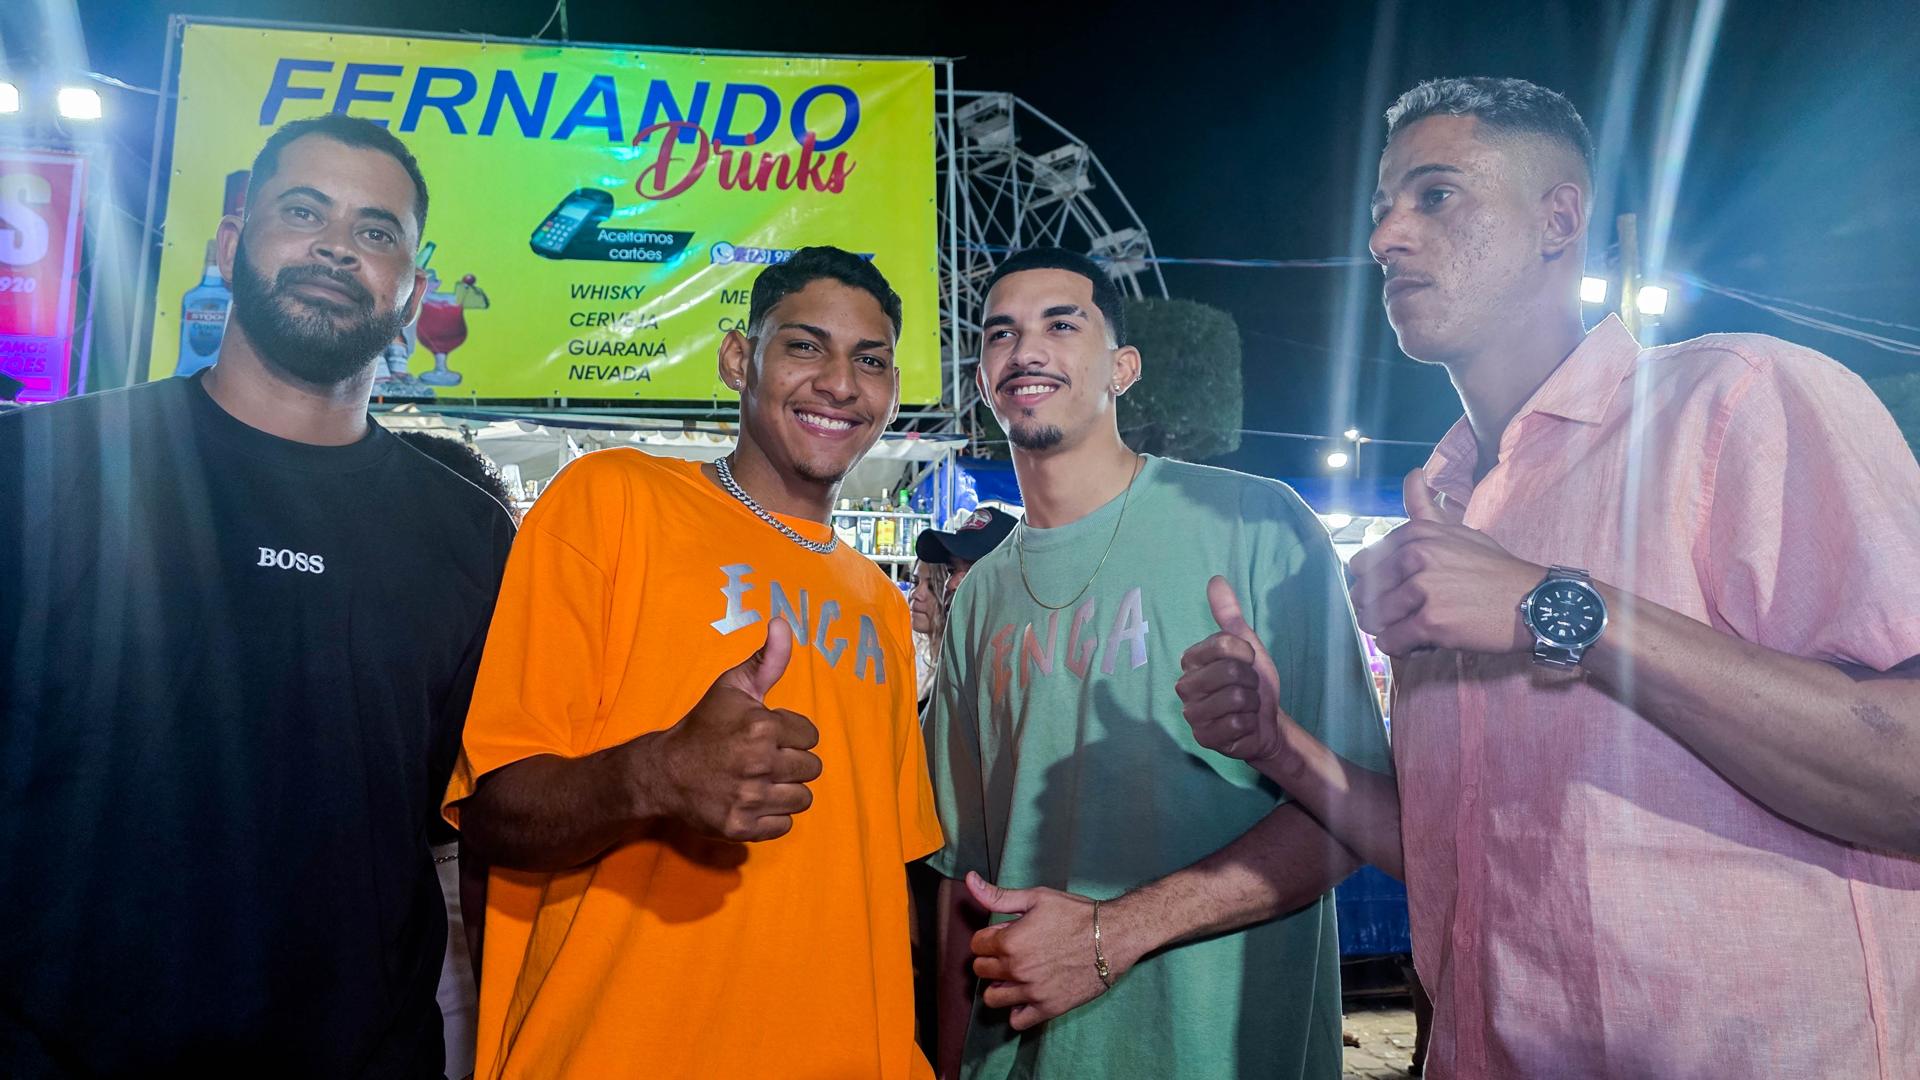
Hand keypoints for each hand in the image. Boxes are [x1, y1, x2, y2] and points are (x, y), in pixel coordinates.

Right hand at [653, 618, 822, 840]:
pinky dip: (773, 816)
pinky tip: (753, 800)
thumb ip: (768, 658)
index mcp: (762, 728)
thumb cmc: (705, 725)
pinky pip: (784, 825)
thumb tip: (784, 622)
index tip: (768, 735)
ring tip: (762, 780)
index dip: (792, 734)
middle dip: (792, 762)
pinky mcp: (741, 826)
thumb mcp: (733, 686)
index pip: (811, 736)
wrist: (664, 771)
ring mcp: (750, 798)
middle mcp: (758, 764)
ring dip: (787, 790)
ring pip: (802, 798)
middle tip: (765, 759)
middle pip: (811, 769)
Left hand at [965, 872, 1137, 1030]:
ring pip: (992, 998)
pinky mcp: (1048, 1008)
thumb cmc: (1076, 914)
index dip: (989, 936)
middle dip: (991, 959)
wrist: (1113, 937)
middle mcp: (1017, 970)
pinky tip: (1026, 995)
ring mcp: (1032, 992)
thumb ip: (999, 896)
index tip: (1006, 933)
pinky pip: (1017, 1021)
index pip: (977, 944)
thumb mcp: (1037, 897)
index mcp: (1010, 942)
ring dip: (998, 986)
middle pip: (981, 971)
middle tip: (1010, 953)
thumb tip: (969, 880)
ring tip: (1014, 976)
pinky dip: (1017, 1010)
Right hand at [1176, 577, 1310, 772]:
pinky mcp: (1203, 738)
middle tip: (1248, 688)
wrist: (1266, 722)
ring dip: (1252, 704)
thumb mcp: (1247, 645)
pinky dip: (1248, 723)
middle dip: (1251, 681)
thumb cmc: (1253, 682)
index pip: (1223, 644)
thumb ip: (1229, 614)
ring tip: (1245, 707)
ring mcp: (1192, 714)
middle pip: (1230, 672)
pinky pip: (1236, 724)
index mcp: (1192, 660)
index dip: (1246, 653)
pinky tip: (1242, 725)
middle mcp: (1185, 686)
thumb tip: (1216, 580)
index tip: (1248, 661)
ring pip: (1236, 699)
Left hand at [1348, 470, 1541, 656]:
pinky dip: (1399, 648)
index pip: (1362, 564)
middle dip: (1377, 610)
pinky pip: (1391, 641)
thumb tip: (1413, 473)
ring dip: (1388, 630)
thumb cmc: (1494, 570)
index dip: (1374, 585)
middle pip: (1363, 593)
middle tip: (1403, 616)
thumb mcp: (1459, 531)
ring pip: (1373, 619)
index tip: (1394, 593)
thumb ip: (1426, 508)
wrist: (1532, 601)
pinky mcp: (1431, 621)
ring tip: (1412, 630)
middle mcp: (1416, 555)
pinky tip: (1417, 644)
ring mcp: (1423, 588)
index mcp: (1416, 534)